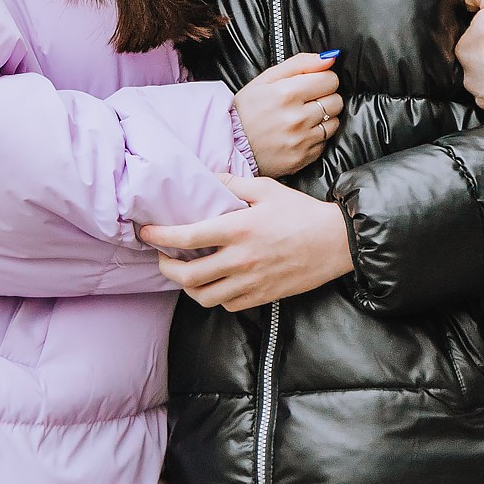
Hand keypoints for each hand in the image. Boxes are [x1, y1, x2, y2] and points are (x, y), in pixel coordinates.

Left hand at [139, 175, 353, 311]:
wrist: (336, 242)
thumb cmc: (301, 212)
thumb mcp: (267, 189)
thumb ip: (234, 183)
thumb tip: (209, 177)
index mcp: (239, 229)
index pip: (188, 236)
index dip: (161, 236)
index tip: (146, 233)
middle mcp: (241, 259)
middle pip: (188, 276)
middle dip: (167, 268)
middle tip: (162, 258)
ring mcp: (251, 282)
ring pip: (204, 297)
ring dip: (188, 287)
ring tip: (186, 273)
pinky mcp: (262, 296)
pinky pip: (227, 305)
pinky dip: (215, 296)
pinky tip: (215, 283)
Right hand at [231, 53, 341, 176]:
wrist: (231, 146)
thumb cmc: (247, 109)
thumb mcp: (265, 79)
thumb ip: (300, 64)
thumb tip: (330, 58)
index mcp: (287, 93)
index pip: (330, 79)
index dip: (323, 79)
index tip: (312, 84)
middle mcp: (297, 117)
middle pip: (336, 100)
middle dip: (325, 97)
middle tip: (306, 101)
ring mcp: (301, 140)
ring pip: (335, 122)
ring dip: (323, 118)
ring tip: (303, 118)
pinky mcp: (303, 157)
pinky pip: (325, 142)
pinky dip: (316, 136)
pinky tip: (299, 134)